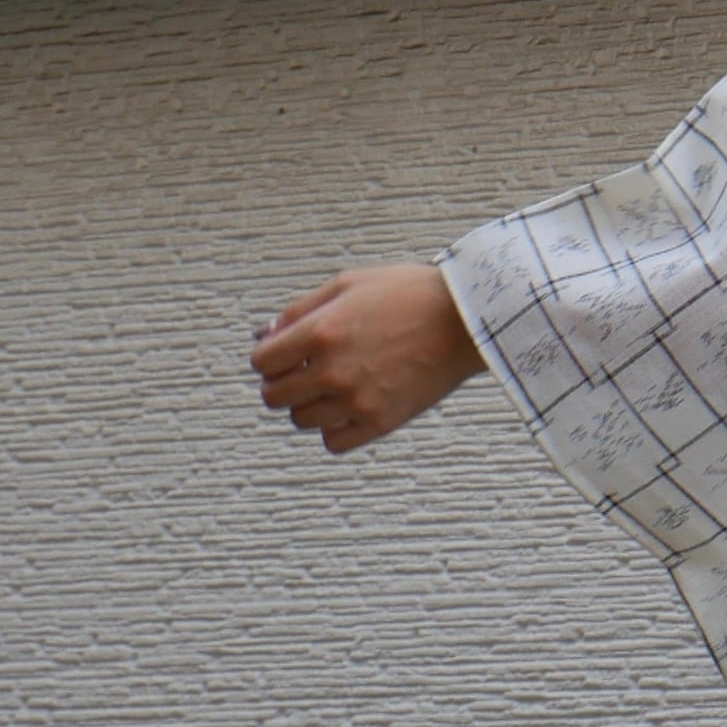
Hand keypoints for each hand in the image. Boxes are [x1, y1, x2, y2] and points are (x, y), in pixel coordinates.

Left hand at [252, 263, 484, 454]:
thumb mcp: (346, 284)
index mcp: (319, 332)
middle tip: (301, 374)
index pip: (261, 362)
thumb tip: (268, 336)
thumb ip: (300, 310)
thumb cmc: (409, 295)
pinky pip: (334, 443)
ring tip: (328, 390)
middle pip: (274, 396)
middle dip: (281, 382)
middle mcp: (332, 370)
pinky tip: (346, 411)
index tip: (284, 354)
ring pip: (301, 420)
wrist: (465, 322)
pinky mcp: (381, 422)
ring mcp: (356, 401)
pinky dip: (332, 430)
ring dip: (307, 406)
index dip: (268, 357)